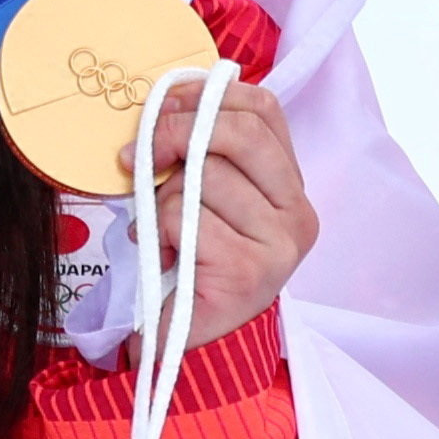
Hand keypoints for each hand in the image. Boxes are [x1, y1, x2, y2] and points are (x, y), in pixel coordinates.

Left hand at [129, 78, 317, 338]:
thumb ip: (201, 153)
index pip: (265, 110)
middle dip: (177, 132)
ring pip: (203, 177)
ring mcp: (278, 246)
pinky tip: (162, 254)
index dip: (209, 95)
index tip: (165, 105)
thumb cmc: (192, 264)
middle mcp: (297, 215)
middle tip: (141, 154)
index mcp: (291, 188)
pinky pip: (184, 217)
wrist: (187, 344)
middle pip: (239, 133)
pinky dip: (157, 231)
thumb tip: (165, 103)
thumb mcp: (203, 197)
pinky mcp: (247, 272)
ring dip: (163, 199)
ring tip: (162, 232)